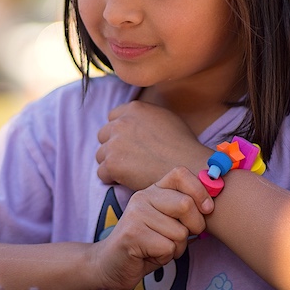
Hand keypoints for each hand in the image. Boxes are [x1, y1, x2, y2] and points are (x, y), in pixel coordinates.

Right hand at [92, 167, 214, 289]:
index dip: (200, 191)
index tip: (206, 209)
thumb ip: (184, 209)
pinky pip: (167, 247)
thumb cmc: (147, 242)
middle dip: (193, 227)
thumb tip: (210, 204)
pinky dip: (165, 257)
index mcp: (153, 189)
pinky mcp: (132, 234)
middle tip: (180, 237)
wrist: (112, 263)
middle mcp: (143, 197)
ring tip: (158, 247)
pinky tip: (150, 254)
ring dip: (176, 247)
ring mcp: (136, 214)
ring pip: (179, 232)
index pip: (181, 173)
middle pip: (186, 205)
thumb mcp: (168, 220)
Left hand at [96, 101, 212, 190]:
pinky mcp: (112, 164)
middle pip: (104, 135)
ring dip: (112, 163)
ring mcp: (115, 143)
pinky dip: (112, 179)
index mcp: (134, 108)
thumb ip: (145, 116)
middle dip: (113, 146)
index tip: (128, 143)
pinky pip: (102, 173)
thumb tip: (136, 122)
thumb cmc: (183, 146)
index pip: (113, 117)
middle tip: (128, 160)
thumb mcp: (165, 117)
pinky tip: (128, 181)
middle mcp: (121, 123)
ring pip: (101, 155)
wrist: (188, 168)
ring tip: (130, 172)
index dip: (120, 131)